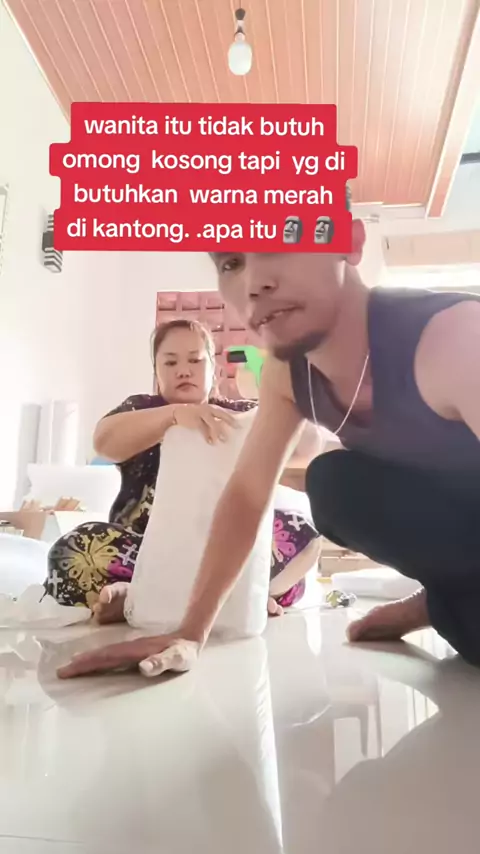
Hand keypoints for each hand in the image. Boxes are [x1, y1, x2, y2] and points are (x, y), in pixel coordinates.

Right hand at [57, 634, 199, 678]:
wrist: (192, 632)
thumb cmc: (186, 650)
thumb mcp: (178, 657)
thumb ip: (162, 661)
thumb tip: (144, 666)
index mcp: (136, 651)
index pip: (107, 657)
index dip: (88, 663)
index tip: (68, 669)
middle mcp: (131, 648)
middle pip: (102, 655)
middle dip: (82, 662)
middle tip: (61, 671)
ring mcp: (133, 648)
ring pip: (106, 653)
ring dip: (89, 658)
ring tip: (72, 664)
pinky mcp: (137, 650)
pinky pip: (114, 653)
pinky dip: (101, 656)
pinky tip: (95, 660)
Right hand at [172, 403, 237, 443]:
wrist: (176, 412)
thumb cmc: (193, 415)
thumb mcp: (203, 415)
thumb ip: (213, 419)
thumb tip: (224, 429)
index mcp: (211, 408)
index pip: (224, 413)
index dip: (233, 418)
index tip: (241, 425)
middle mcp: (207, 409)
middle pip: (221, 415)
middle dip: (230, 421)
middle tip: (238, 428)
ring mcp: (201, 414)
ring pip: (212, 423)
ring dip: (218, 432)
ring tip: (223, 440)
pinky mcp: (194, 421)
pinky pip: (203, 429)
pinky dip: (207, 436)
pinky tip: (210, 442)